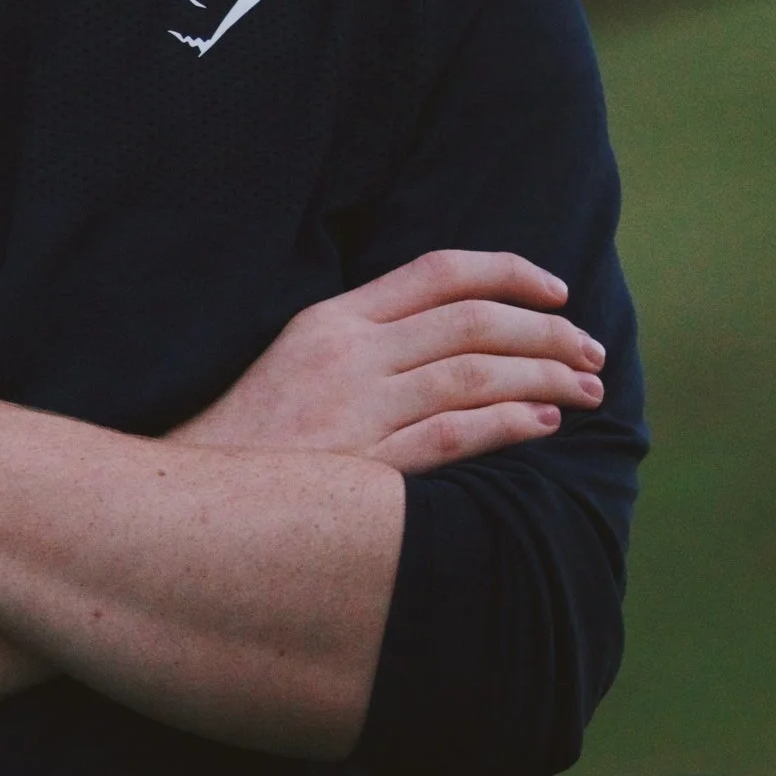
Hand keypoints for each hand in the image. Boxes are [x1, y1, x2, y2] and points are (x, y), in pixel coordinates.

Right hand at [184, 251, 605, 476]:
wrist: (184, 505)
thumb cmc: (248, 442)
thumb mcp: (294, 362)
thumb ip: (366, 341)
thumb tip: (453, 335)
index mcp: (331, 320)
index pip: (438, 271)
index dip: (510, 272)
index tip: (557, 292)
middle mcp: (348, 356)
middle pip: (473, 321)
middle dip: (548, 332)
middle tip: (591, 352)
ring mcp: (355, 411)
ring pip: (476, 374)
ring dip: (545, 378)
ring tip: (586, 390)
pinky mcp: (363, 467)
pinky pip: (453, 435)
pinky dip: (508, 424)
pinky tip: (544, 425)